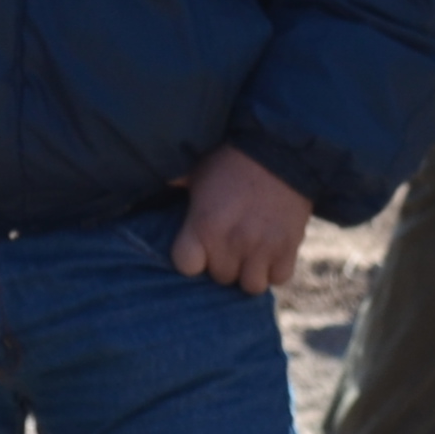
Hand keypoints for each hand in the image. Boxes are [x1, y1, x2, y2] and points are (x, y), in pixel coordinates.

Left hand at [169, 144, 311, 293]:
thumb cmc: (231, 159)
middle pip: (221, 277)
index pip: (187, 267)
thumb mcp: (197, 170)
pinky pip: (279, 278)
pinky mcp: (289, 246)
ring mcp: (263, 247)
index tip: (198, 248)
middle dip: (223, 263)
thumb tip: (145, 185)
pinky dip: (275, 269)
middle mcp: (232, 241)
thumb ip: (175, 185)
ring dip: (249, 272)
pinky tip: (271, 253)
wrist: (281, 148)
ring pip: (251, 285)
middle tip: (228, 245)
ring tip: (250, 255)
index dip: (192, 259)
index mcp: (204, 225)